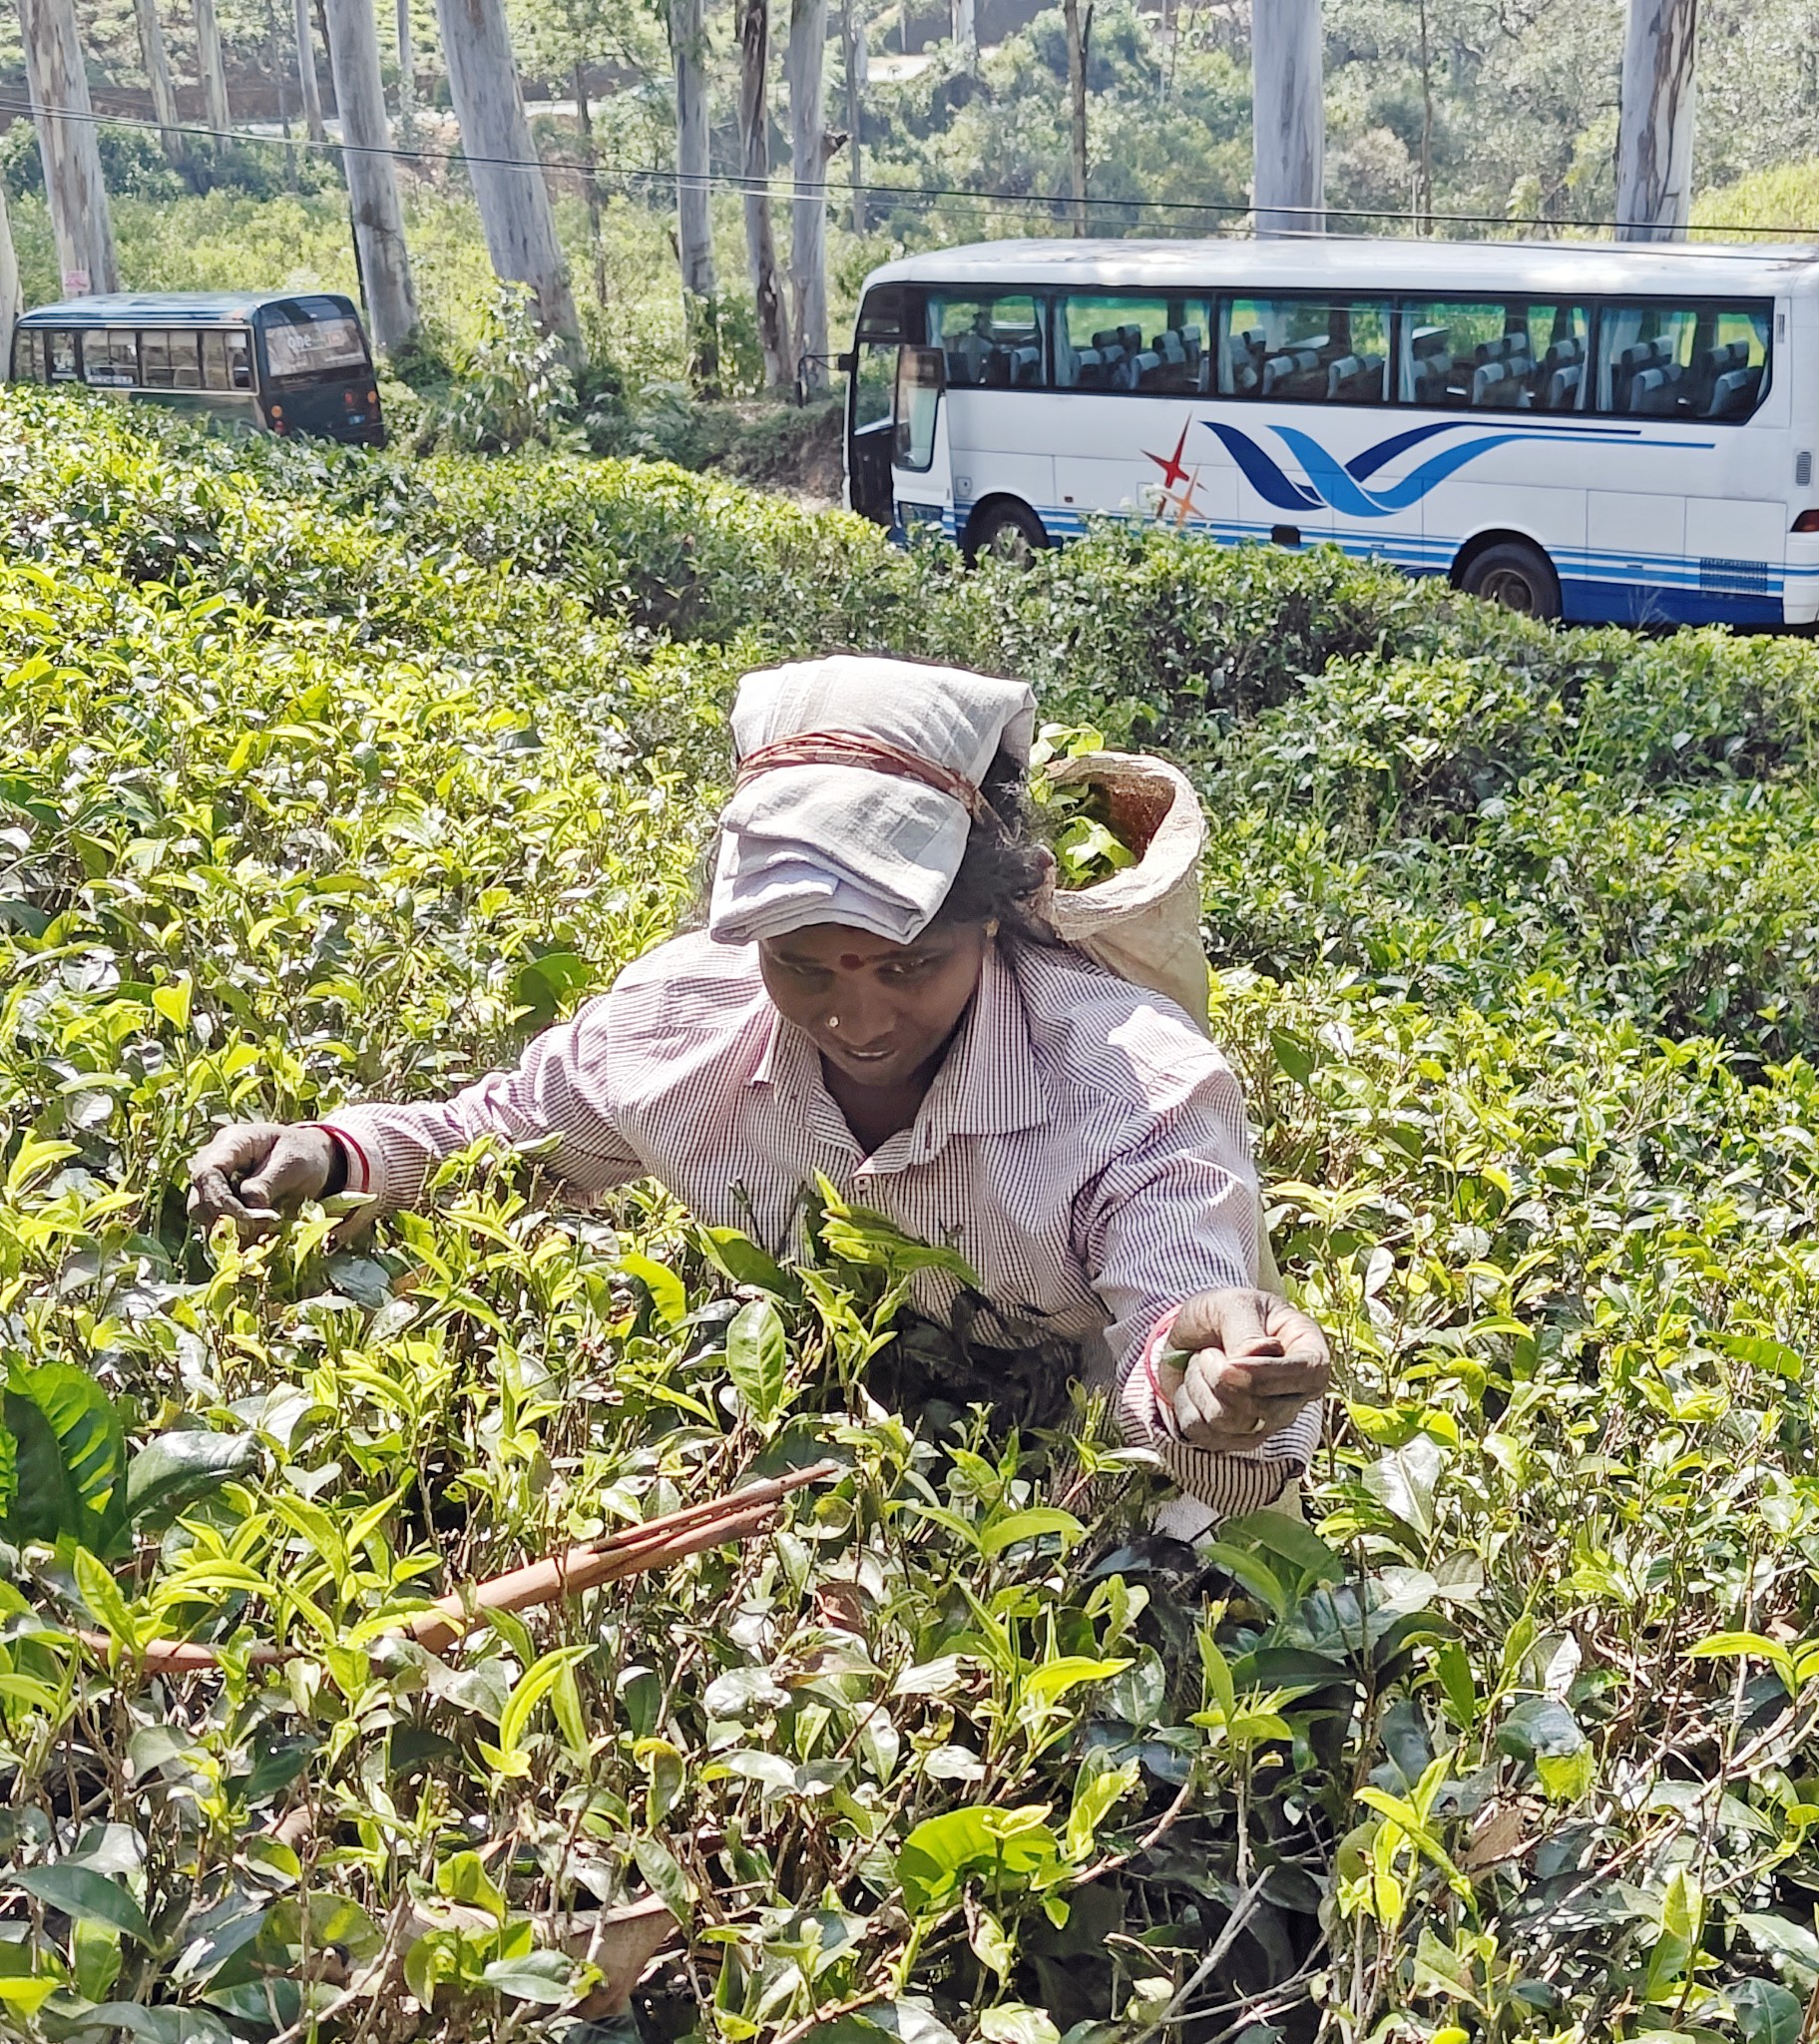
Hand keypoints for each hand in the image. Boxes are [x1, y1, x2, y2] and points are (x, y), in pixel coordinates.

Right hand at [187, 1122, 340, 1235]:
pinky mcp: (221, 1204)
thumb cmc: (302, 1153)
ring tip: (259, 1238)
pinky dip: (234, 1237)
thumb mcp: (294, 1163)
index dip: (221, 1201)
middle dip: (223, 1221)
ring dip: (228, 1233)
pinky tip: (256, 1241)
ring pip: (203, 1217)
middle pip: (199, 1199)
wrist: (310, 1157)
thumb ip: (268, 1183)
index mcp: (230, 1143)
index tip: (247, 1222)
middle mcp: (213, 1163)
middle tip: (254, 1234)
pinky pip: (217, 1226)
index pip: (207, 1173)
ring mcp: (213, 1184)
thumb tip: (248, 1208)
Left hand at [1153, 1288, 1330, 1453]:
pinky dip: (1186, 1404)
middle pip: (1265, 1408)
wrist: (1192, 1333)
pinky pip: (1205, 1434)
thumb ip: (1245, 1331)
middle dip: (1220, 1376)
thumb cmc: (1223, 1314)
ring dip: (1199, 1385)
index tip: (1230, 1364)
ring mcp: (1269, 1422)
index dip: (1268, 1375)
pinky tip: (1194, 1386)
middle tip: (1208, 1351)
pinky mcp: (1237, 1439)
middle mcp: (1296, 1393)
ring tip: (1202, 1363)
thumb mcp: (1232, 1305)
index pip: (1310, 1374)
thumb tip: (1255, 1357)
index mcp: (1308, 1351)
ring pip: (1229, 1421)